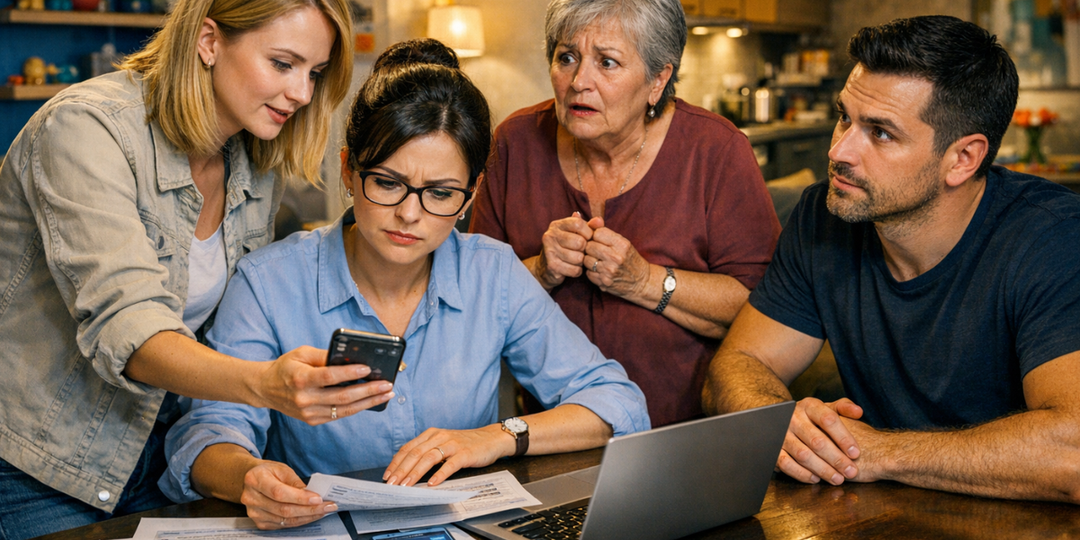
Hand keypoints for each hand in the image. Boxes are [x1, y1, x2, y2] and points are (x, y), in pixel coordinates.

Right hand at [240, 460, 338, 529]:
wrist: (253, 480)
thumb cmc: (269, 472)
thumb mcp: (282, 469)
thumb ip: (295, 482)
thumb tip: (313, 495)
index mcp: (255, 479)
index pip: (279, 492)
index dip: (300, 498)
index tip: (318, 499)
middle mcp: (251, 498)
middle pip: (283, 509)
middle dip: (309, 509)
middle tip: (328, 506)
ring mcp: (254, 513)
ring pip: (285, 520)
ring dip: (307, 517)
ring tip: (324, 511)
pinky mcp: (260, 522)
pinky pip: (283, 525)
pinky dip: (300, 521)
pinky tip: (311, 515)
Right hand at [256, 345, 395, 425]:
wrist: (266, 389)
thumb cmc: (286, 367)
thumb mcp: (301, 353)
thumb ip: (324, 355)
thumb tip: (350, 358)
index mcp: (300, 378)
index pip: (329, 377)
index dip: (349, 373)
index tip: (367, 368)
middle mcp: (304, 398)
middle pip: (342, 397)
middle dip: (368, 391)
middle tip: (387, 384)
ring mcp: (308, 413)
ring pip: (344, 410)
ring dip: (368, 402)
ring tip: (386, 394)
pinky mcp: (312, 420)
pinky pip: (339, 415)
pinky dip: (357, 408)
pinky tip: (371, 401)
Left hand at [382, 425, 514, 486]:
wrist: (490, 439)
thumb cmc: (465, 444)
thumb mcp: (442, 444)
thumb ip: (426, 451)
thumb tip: (405, 467)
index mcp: (431, 434)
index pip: (408, 448)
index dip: (396, 462)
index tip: (387, 476)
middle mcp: (439, 437)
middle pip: (415, 453)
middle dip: (401, 470)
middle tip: (392, 484)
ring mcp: (452, 444)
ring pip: (429, 458)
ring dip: (415, 473)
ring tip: (407, 485)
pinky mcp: (465, 453)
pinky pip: (450, 464)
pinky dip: (439, 474)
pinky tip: (432, 483)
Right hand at [533, 212, 593, 288]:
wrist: (545, 267)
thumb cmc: (565, 247)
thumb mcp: (575, 233)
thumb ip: (588, 226)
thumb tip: (599, 220)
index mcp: (557, 225)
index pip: (578, 224)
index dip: (588, 233)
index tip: (588, 238)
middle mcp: (550, 236)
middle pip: (580, 242)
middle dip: (585, 250)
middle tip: (581, 252)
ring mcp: (549, 251)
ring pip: (578, 258)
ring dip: (581, 262)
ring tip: (576, 260)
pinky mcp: (552, 266)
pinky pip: (575, 270)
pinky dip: (577, 271)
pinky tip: (572, 268)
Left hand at [582, 217, 650, 299]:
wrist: (641, 282)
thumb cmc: (630, 259)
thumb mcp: (623, 243)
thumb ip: (606, 232)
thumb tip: (591, 220)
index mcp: (622, 244)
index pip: (597, 233)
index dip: (595, 236)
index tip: (599, 240)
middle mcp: (616, 258)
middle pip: (589, 246)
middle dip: (590, 247)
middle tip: (596, 251)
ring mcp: (609, 271)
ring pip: (586, 259)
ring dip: (589, 260)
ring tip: (598, 261)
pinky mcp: (604, 282)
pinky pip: (588, 273)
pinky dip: (591, 271)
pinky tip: (600, 271)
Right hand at [777, 397, 864, 484]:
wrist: (780, 418)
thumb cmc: (812, 416)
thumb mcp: (827, 407)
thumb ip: (844, 408)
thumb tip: (858, 412)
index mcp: (809, 406)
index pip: (828, 420)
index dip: (843, 438)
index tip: (856, 453)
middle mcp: (793, 418)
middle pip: (817, 441)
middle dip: (836, 459)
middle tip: (851, 471)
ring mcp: (781, 434)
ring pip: (803, 455)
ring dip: (823, 469)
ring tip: (838, 478)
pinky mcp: (774, 449)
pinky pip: (786, 464)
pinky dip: (801, 473)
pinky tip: (816, 479)